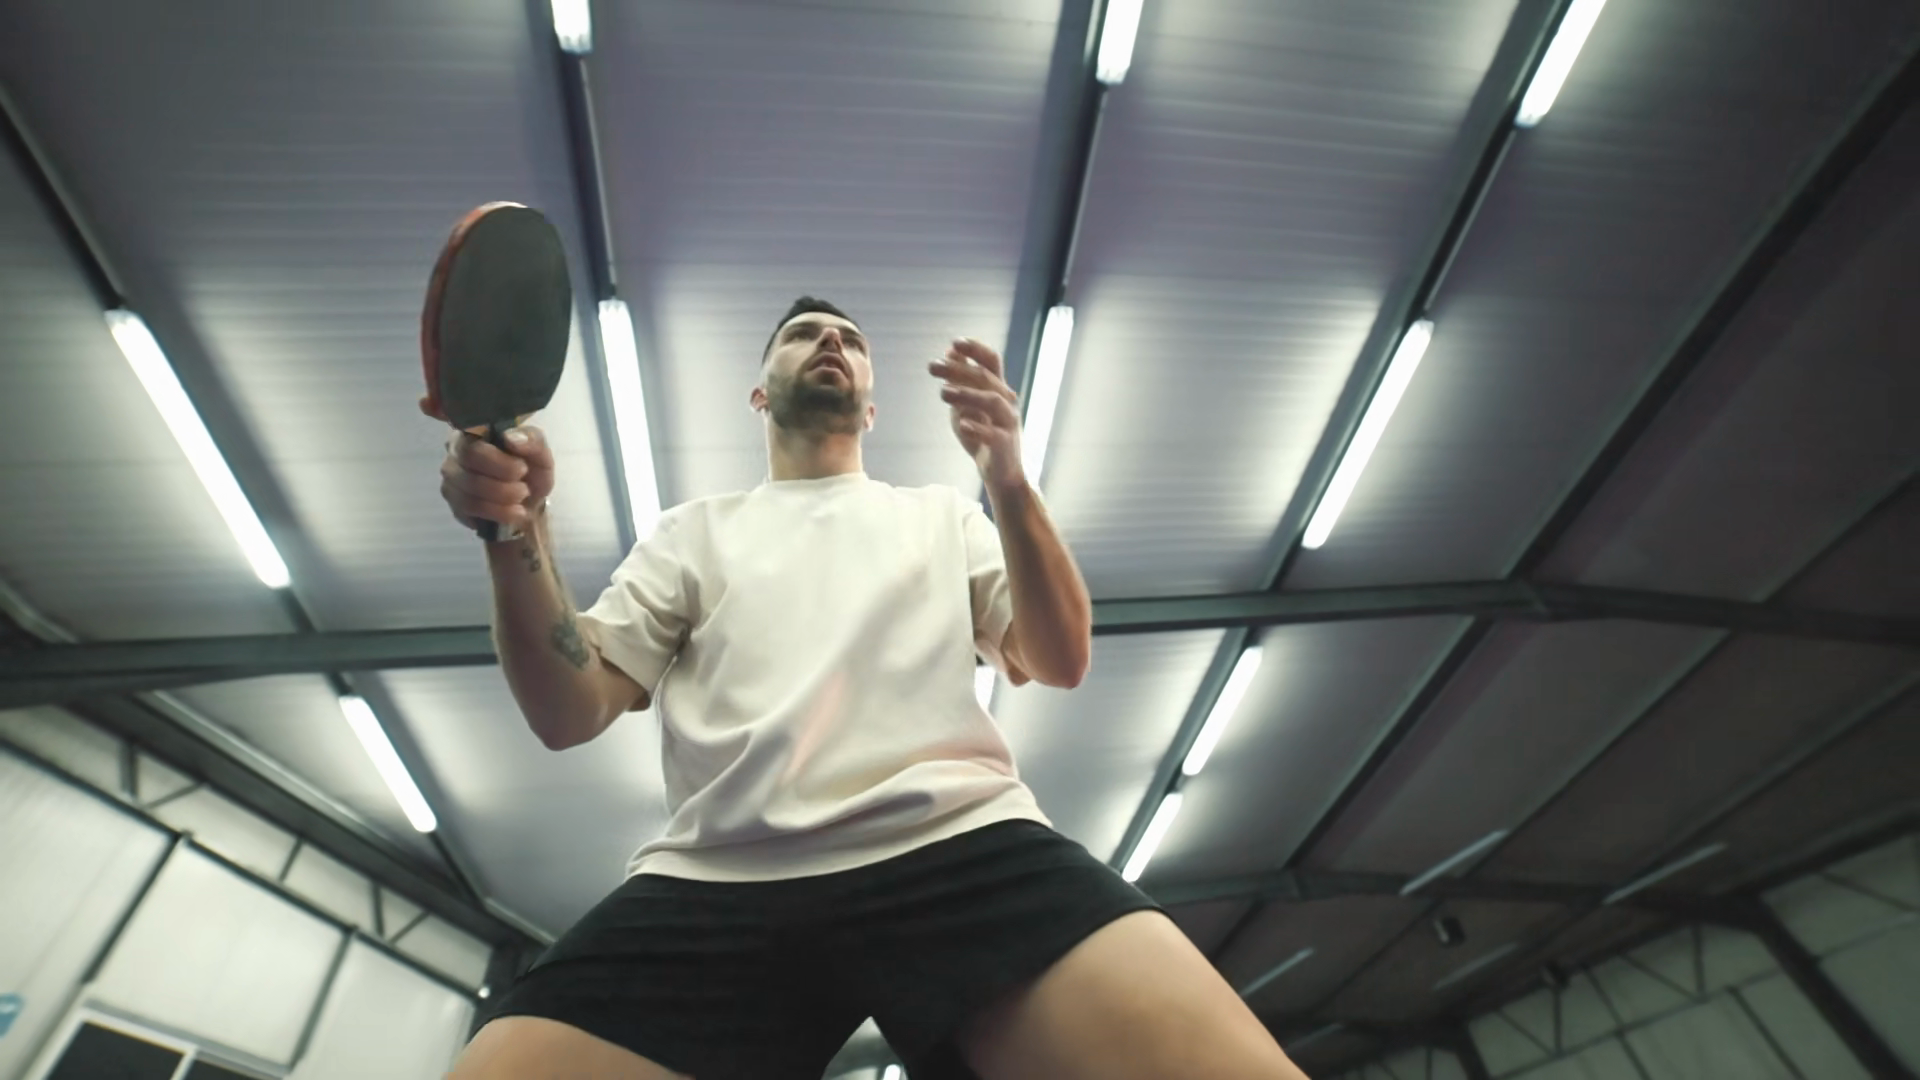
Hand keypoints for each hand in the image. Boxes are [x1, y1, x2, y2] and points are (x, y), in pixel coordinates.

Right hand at [435, 419, 554, 532]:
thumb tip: (511, 437)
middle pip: (469, 454)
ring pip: (468, 484)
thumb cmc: (531, 472)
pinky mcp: (453, 502)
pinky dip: (496, 511)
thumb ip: (532, 442)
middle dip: (502, 469)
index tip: (426, 404)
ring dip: (502, 494)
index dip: (438, 409)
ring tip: (522, 495)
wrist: (530, 506)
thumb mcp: (541, 455)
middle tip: (523, 475)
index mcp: (477, 429)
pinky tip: (514, 512)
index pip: (457, 417)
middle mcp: (457, 448)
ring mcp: (452, 476)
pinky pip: (468, 506)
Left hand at [930, 338, 1025, 491]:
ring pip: (992, 401)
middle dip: (958, 370)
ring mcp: (1008, 423)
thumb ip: (961, 380)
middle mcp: (1006, 401)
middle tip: (932, 367)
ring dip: (967, 394)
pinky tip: (962, 424)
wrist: (999, 471)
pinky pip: (993, 434)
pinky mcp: (1005, 445)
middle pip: (986, 378)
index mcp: (998, 389)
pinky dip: (977, 428)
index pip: (992, 361)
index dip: (976, 349)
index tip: (954, 343)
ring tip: (943, 393)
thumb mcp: (968, 403)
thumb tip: (950, 351)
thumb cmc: (982, 434)